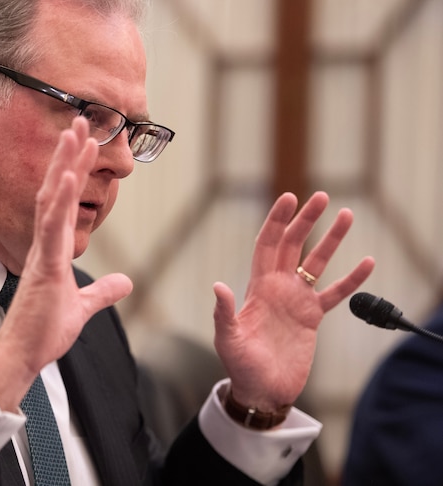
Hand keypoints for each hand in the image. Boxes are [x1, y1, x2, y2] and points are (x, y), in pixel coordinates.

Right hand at [0, 116, 132, 408]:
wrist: (25, 354)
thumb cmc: (44, 330)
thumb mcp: (83, 307)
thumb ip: (103, 292)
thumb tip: (126, 282)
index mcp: (53, 249)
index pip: (64, 201)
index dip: (75, 171)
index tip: (86, 144)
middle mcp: (45, 244)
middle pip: (55, 190)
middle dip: (69, 155)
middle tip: (80, 120)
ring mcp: (42, 252)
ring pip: (51, 199)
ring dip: (63, 165)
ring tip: (73, 133)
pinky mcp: (43, 266)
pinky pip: (50, 227)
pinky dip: (57, 200)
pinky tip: (64, 175)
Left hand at [212, 191, 374, 410]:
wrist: (262, 390)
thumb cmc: (239, 365)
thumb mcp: (228, 338)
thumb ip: (225, 312)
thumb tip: (219, 286)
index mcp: (257, 287)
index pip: (267, 245)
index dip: (277, 222)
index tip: (288, 199)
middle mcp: (278, 288)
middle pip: (293, 245)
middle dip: (305, 221)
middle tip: (320, 196)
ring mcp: (297, 300)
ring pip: (317, 263)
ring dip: (331, 240)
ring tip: (347, 215)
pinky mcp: (313, 318)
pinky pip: (336, 294)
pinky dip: (351, 279)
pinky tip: (366, 262)